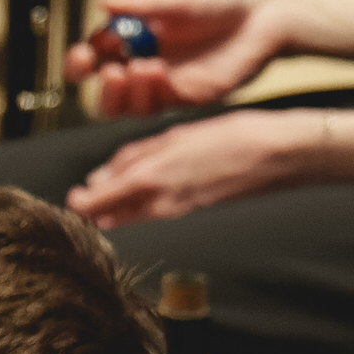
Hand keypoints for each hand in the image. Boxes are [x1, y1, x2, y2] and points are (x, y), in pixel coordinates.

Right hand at [59, 0, 296, 114]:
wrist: (266, 16)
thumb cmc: (224, 0)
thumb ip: (143, 3)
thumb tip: (103, 3)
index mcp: (133, 39)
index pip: (94, 58)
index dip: (80, 62)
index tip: (83, 55)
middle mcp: (143, 64)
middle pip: (103, 91)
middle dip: (96, 87)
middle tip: (105, 70)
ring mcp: (165, 85)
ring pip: (125, 107)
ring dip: (122, 93)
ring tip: (139, 67)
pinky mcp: (188, 97)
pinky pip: (156, 106)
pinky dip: (149, 92)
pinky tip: (157, 71)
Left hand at [63, 110, 327, 228]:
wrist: (280, 155)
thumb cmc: (231, 136)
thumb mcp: (176, 135)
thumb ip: (136, 156)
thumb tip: (103, 176)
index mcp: (150, 179)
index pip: (98, 204)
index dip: (81, 203)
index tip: (73, 195)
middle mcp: (161, 202)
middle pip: (111, 217)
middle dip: (96, 207)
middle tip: (88, 192)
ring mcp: (179, 211)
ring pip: (132, 217)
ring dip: (117, 207)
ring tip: (114, 187)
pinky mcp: (194, 211)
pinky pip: (156, 212)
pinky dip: (142, 205)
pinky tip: (146, 187)